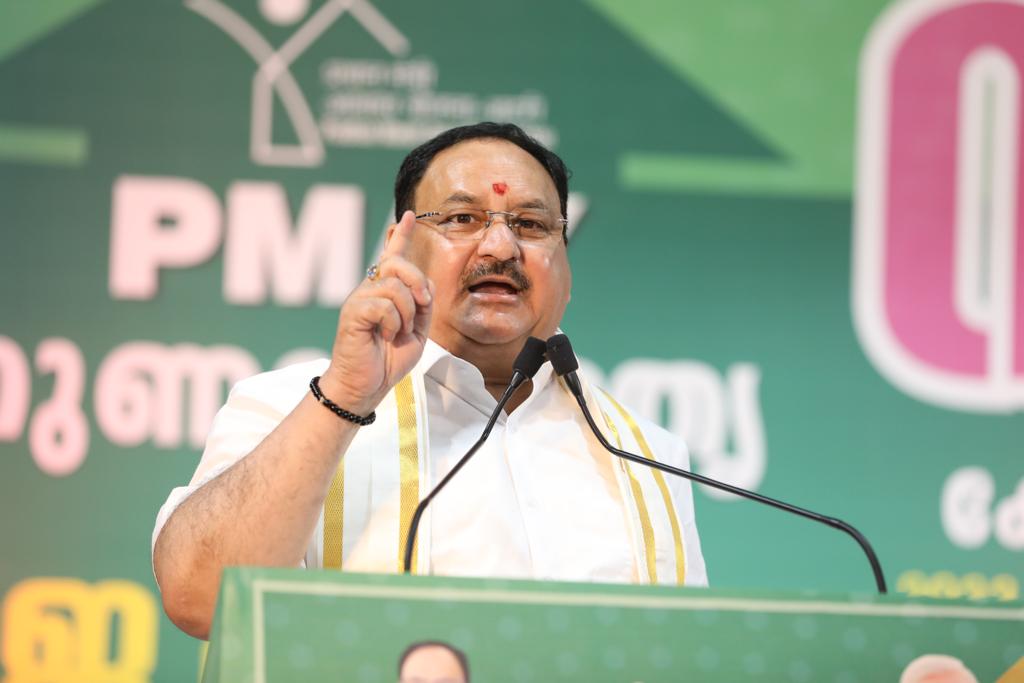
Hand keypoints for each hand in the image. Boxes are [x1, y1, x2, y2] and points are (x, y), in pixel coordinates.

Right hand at [320, 211, 433, 412]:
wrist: (365, 386)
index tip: (410, 215)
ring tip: (397, 333)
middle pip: (398, 264)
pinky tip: (384, 336)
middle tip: (422, 305)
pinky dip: (393, 324)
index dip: (402, 235)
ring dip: (407, 314)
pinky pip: (384, 306)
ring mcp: (359, 299)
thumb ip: (422, 306)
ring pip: (395, 288)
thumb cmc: (387, 360)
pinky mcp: (353, 312)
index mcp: (384, 293)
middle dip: (417, 282)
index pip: (392, 257)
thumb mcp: (416, 331)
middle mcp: (369, 290)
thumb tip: (423, 286)